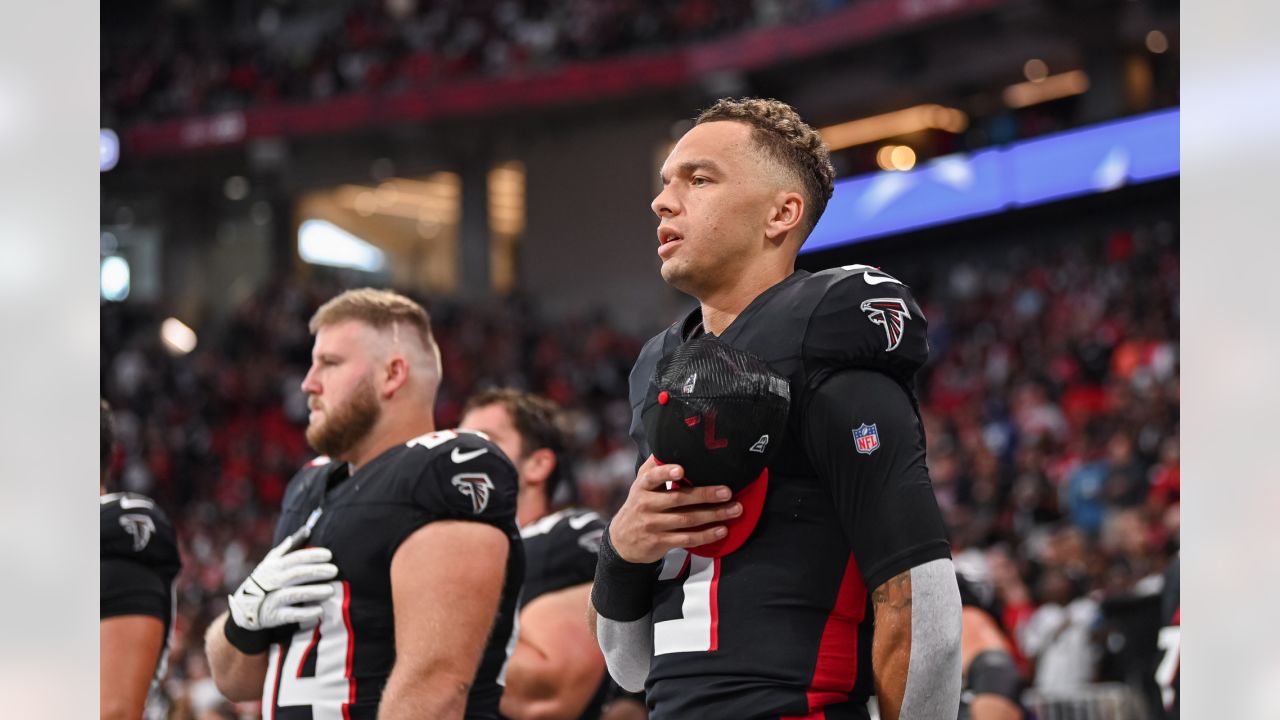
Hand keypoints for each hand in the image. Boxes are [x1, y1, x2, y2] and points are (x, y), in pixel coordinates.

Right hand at [227, 526, 337, 630]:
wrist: (243, 607)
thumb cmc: (264, 579)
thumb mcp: (271, 561)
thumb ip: (289, 546)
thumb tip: (307, 529)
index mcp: (274, 566)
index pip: (294, 558)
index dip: (312, 556)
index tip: (329, 555)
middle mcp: (272, 581)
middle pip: (296, 574)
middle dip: (316, 572)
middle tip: (334, 571)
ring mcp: (272, 599)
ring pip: (294, 594)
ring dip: (313, 592)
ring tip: (330, 590)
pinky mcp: (274, 616)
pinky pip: (292, 615)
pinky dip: (306, 613)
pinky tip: (320, 610)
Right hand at [607, 455, 741, 563]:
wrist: (623, 541)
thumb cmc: (639, 506)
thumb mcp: (640, 485)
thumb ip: (654, 467)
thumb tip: (669, 444)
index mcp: (643, 487)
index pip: (653, 477)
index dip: (666, 473)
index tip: (682, 470)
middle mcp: (646, 505)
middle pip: (678, 499)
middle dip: (705, 495)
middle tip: (727, 492)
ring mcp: (653, 525)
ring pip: (687, 519)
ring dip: (713, 515)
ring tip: (734, 510)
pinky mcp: (660, 542)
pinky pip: (687, 538)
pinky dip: (706, 535)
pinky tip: (721, 530)